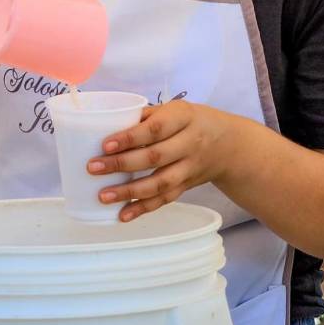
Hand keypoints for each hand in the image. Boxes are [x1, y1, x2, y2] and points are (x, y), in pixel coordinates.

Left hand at [86, 100, 238, 221]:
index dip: (130, 137)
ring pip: (160, 183)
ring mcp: (190, 168)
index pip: (155, 129)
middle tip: (93, 168)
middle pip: (155, 157)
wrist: (230, 144)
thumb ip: (146, 116)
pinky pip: (165, 199)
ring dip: (130, 192)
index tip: (105, 144)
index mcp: (184, 118)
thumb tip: (108, 122)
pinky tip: (123, 215)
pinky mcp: (187, 186)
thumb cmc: (191, 121)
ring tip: (103, 196)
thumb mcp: (175, 109)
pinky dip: (144, 208)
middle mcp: (189, 144)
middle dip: (122, 164)